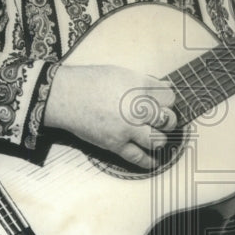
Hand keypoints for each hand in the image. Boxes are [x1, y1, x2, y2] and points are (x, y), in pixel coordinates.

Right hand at [44, 64, 176, 169]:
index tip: (164, 103)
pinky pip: (138, 156)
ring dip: (159, 140)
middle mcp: (137, 108)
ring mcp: (128, 128)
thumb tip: (160, 90)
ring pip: (158, 140)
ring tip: (155, 137)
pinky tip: (153, 160)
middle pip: (168, 119)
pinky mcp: (116, 144)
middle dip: (168, 121)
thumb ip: (142, 83)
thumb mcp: (120, 73)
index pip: (170, 96)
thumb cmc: (89, 81)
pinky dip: (148, 160)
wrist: (65, 95)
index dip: (168, 101)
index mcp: (140, 87)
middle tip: (162, 121)